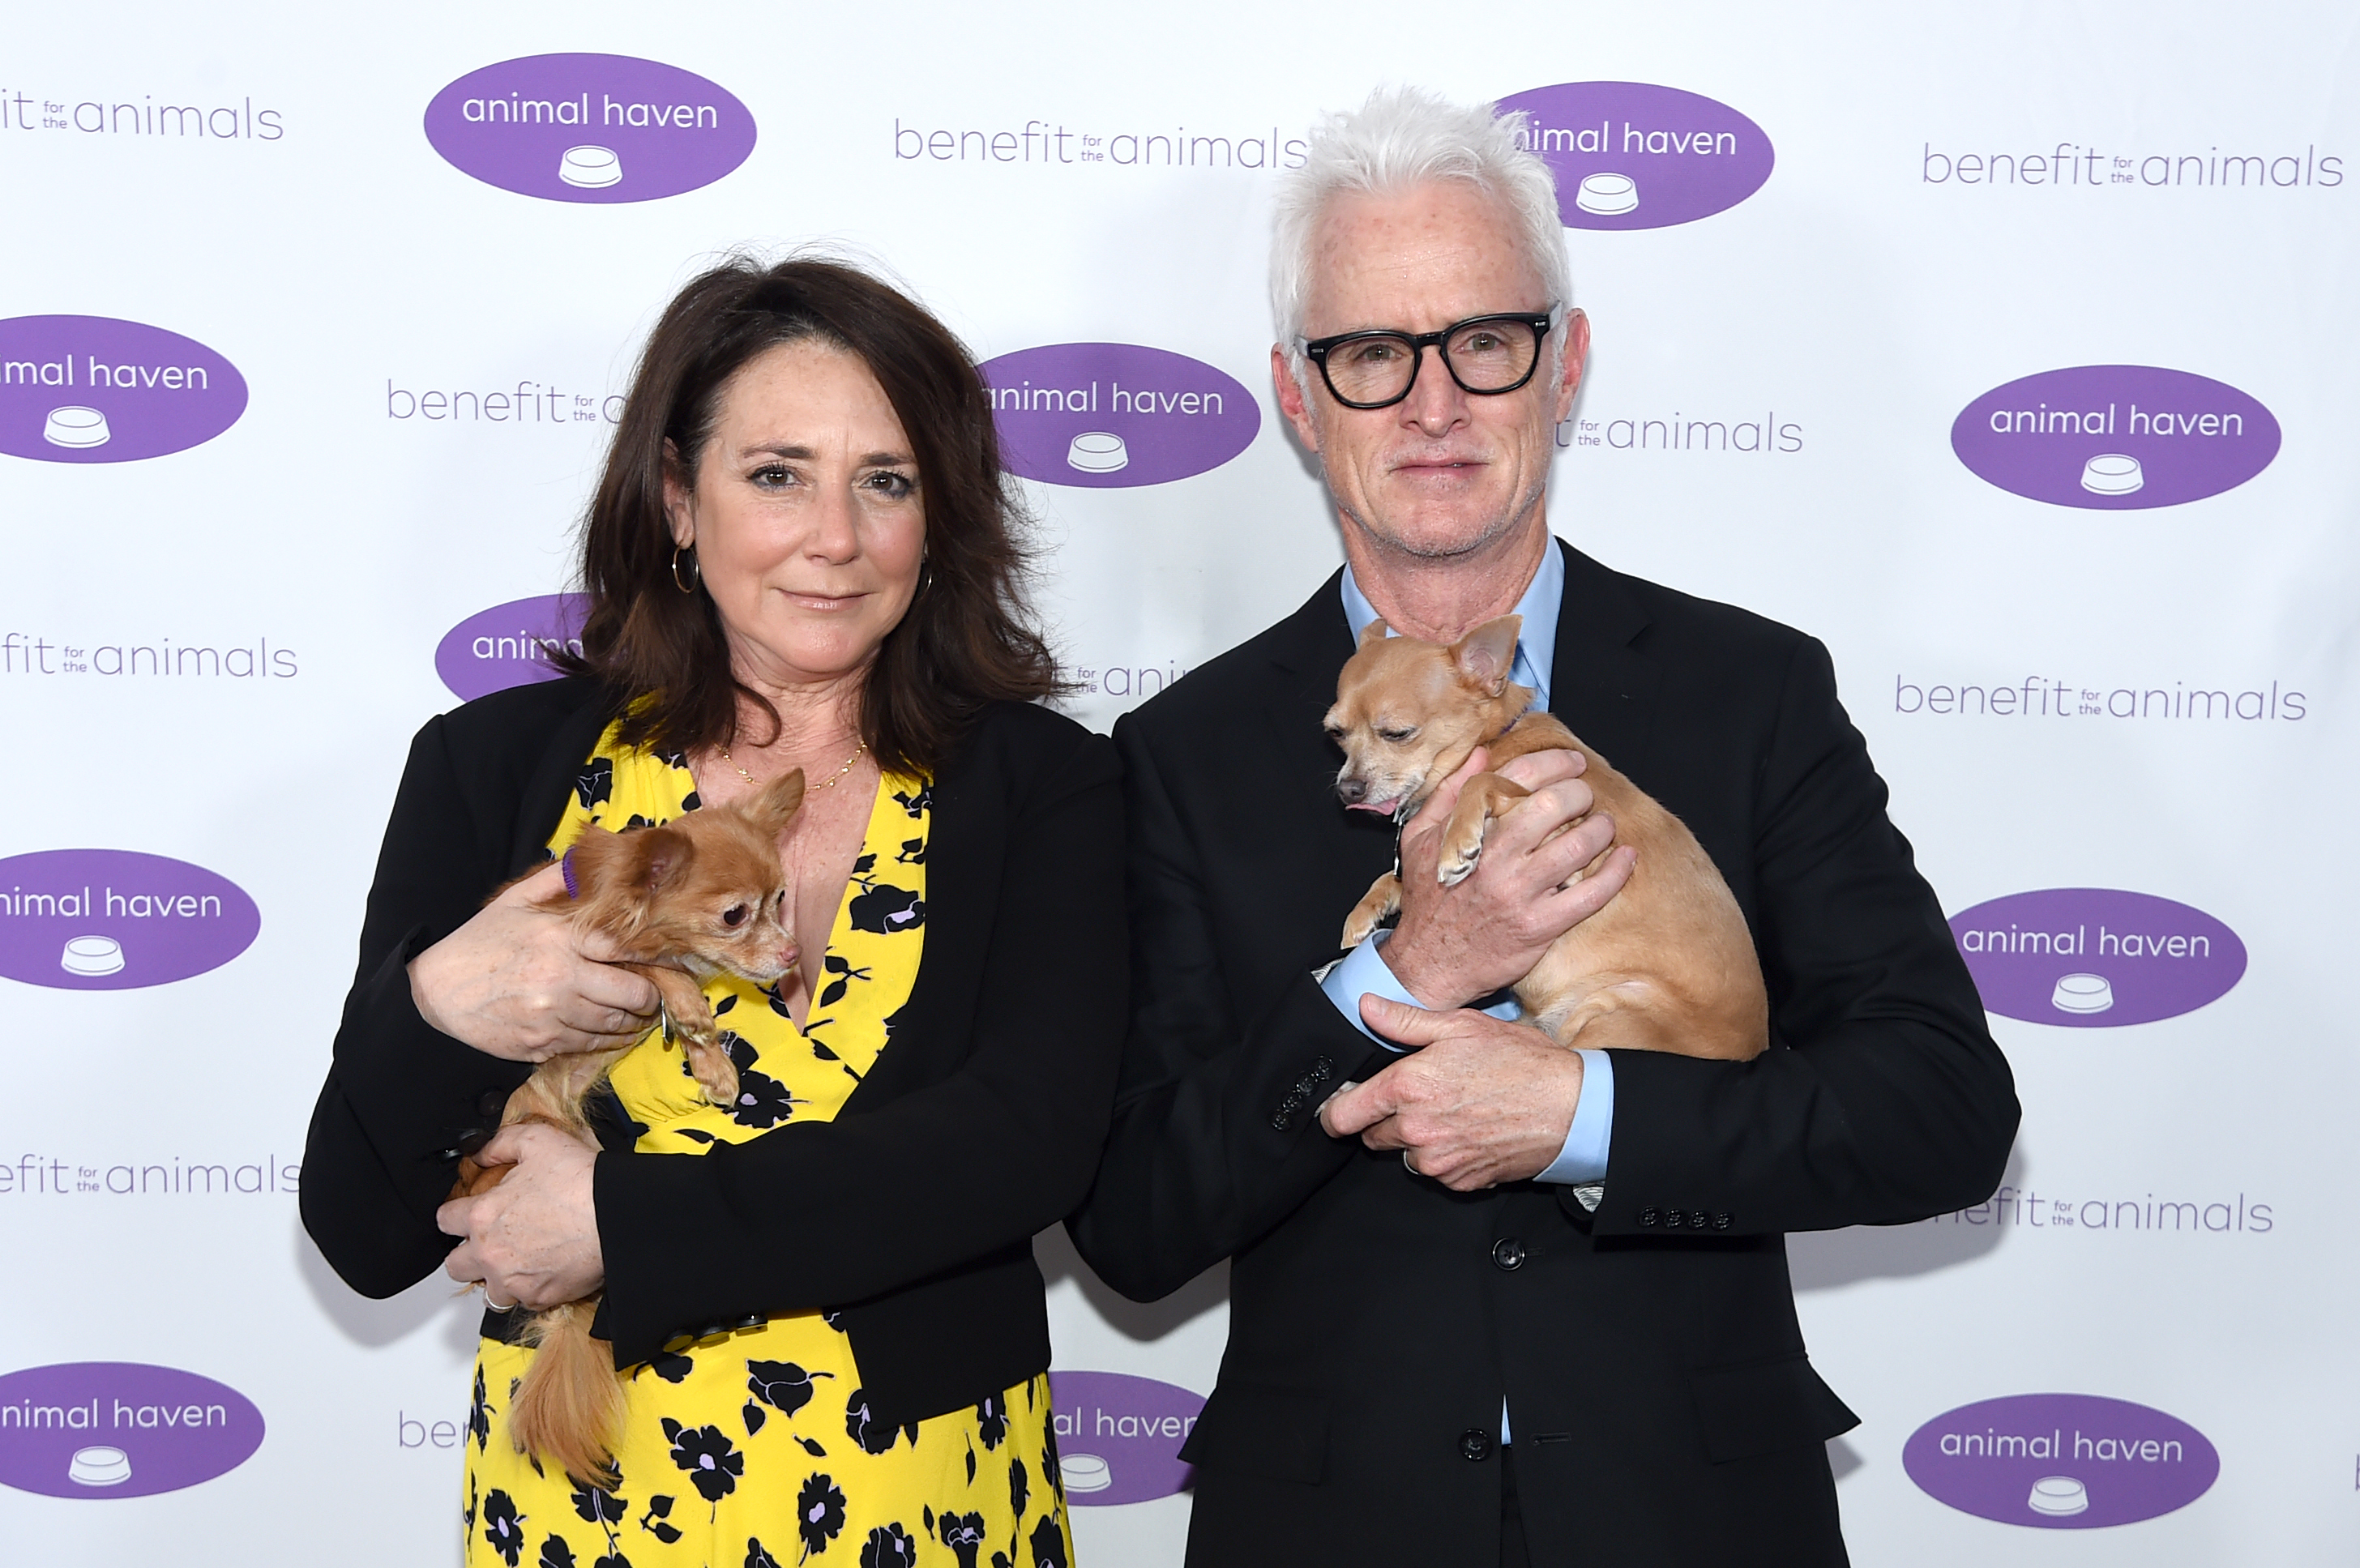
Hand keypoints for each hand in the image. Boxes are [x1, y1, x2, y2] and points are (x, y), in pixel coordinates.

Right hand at [409, 861, 658, 1061]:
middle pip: (633, 994)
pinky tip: (607, 1029)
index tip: (661, 959)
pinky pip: (589, 1045)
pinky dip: (604, 1039)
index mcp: (559, 938)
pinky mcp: (542, 1043)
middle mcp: (561, 978)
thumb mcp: (514, 901)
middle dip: (648, 995)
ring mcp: (552, 1015)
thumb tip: (589, 860)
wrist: (436, 993)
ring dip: (630, 1020)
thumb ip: (556, 881)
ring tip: (633, 1012)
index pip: (625, 949)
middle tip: (650, 992)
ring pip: (614, 1024)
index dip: (649, 956)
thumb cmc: (479, 944)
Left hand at [437, 1123, 604, 1310]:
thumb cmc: (580, 1180)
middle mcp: (490, 1254)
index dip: (455, 1214)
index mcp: (483, 1216)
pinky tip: (546, 1270)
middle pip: (454, 1266)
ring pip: (488, 1291)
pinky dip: (531, 1289)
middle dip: (466, 1254)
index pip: (444, 1221)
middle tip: (489, 1242)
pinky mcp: (540, 1298)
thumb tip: (479, 1151)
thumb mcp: (537, 1141)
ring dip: (498, 1278)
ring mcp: (514, 1281)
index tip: (466, 1214)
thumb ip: (499, 1144)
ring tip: (519, 1262)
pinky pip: (524, 1301)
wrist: (618, 1215)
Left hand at [1318, 996, 1582, 1190]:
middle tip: (1417, 1097)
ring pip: (1405, 1155)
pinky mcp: (1461, 1180)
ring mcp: (1439, 1160)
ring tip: (1451, 1111)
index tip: (1341, 1106)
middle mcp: (1417, 1129)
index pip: (1344, 1114)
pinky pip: (1437, 1171)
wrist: (1571, 1107)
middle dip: (1385, 1119)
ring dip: (1416, 1139)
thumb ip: (1405, 1020)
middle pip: (1372, 1136)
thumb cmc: (1521, 1062)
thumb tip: (1366, 1006)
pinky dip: (1445, 1155)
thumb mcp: (1461, 1026)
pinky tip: (1469, 1130)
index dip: (1336, 1111)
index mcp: (1408, 1087)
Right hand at [1383, 746, 1635, 1009]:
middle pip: (1553, 805)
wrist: (1428, 964)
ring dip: (1601, 829)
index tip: (1571, 762)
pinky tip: (1626, 858)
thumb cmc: (1427, 900)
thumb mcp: (1419, 839)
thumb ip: (1449, 794)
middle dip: (1579, 793)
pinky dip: (1615, 872)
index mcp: (1467, 831)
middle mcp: (1495, 858)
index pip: (1516, 779)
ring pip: (1577, 846)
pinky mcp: (1539, 926)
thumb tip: (1481, 755)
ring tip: (1604, 826)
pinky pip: (1590, 894)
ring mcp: (1519, 893)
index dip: (1551, 762)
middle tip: (1586, 798)